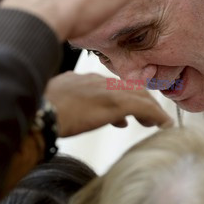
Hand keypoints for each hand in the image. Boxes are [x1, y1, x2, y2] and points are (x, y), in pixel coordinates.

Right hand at [45, 71, 173, 136]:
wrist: (40, 112)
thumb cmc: (43, 111)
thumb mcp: (59, 103)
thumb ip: (73, 105)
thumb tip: (82, 113)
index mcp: (84, 80)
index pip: (111, 86)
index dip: (123, 98)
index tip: (127, 112)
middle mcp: (98, 81)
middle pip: (129, 89)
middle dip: (142, 102)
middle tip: (150, 117)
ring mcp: (108, 90)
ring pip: (139, 96)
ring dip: (150, 109)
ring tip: (157, 122)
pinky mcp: (115, 103)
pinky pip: (143, 107)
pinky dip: (156, 115)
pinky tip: (163, 124)